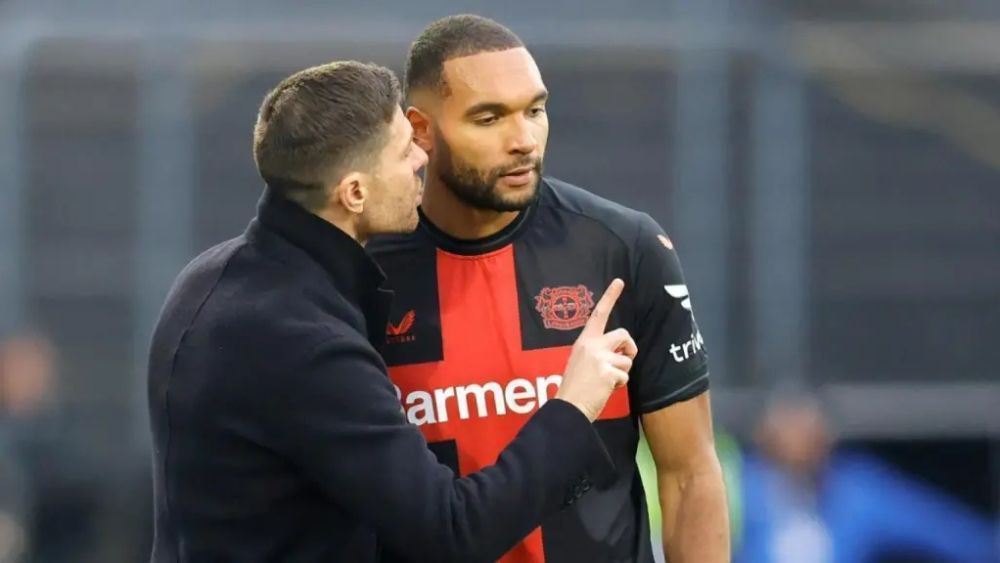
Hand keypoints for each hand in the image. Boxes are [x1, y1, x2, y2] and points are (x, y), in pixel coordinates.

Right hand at [555, 279, 637, 421]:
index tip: (619, 281)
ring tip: (605, 382)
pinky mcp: (608, 372)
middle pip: (624, 335)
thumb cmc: (575, 387)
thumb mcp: (580, 361)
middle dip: (629, 348)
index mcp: (584, 341)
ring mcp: (600, 358)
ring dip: (622, 372)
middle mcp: (592, 345)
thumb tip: (620, 352)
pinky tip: (604, 390)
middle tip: (624, 359)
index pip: (598, 314)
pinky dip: (619, 385)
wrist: (568, 407)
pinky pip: (625, 377)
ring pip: (627, 360)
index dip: (610, 297)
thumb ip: (597, 352)